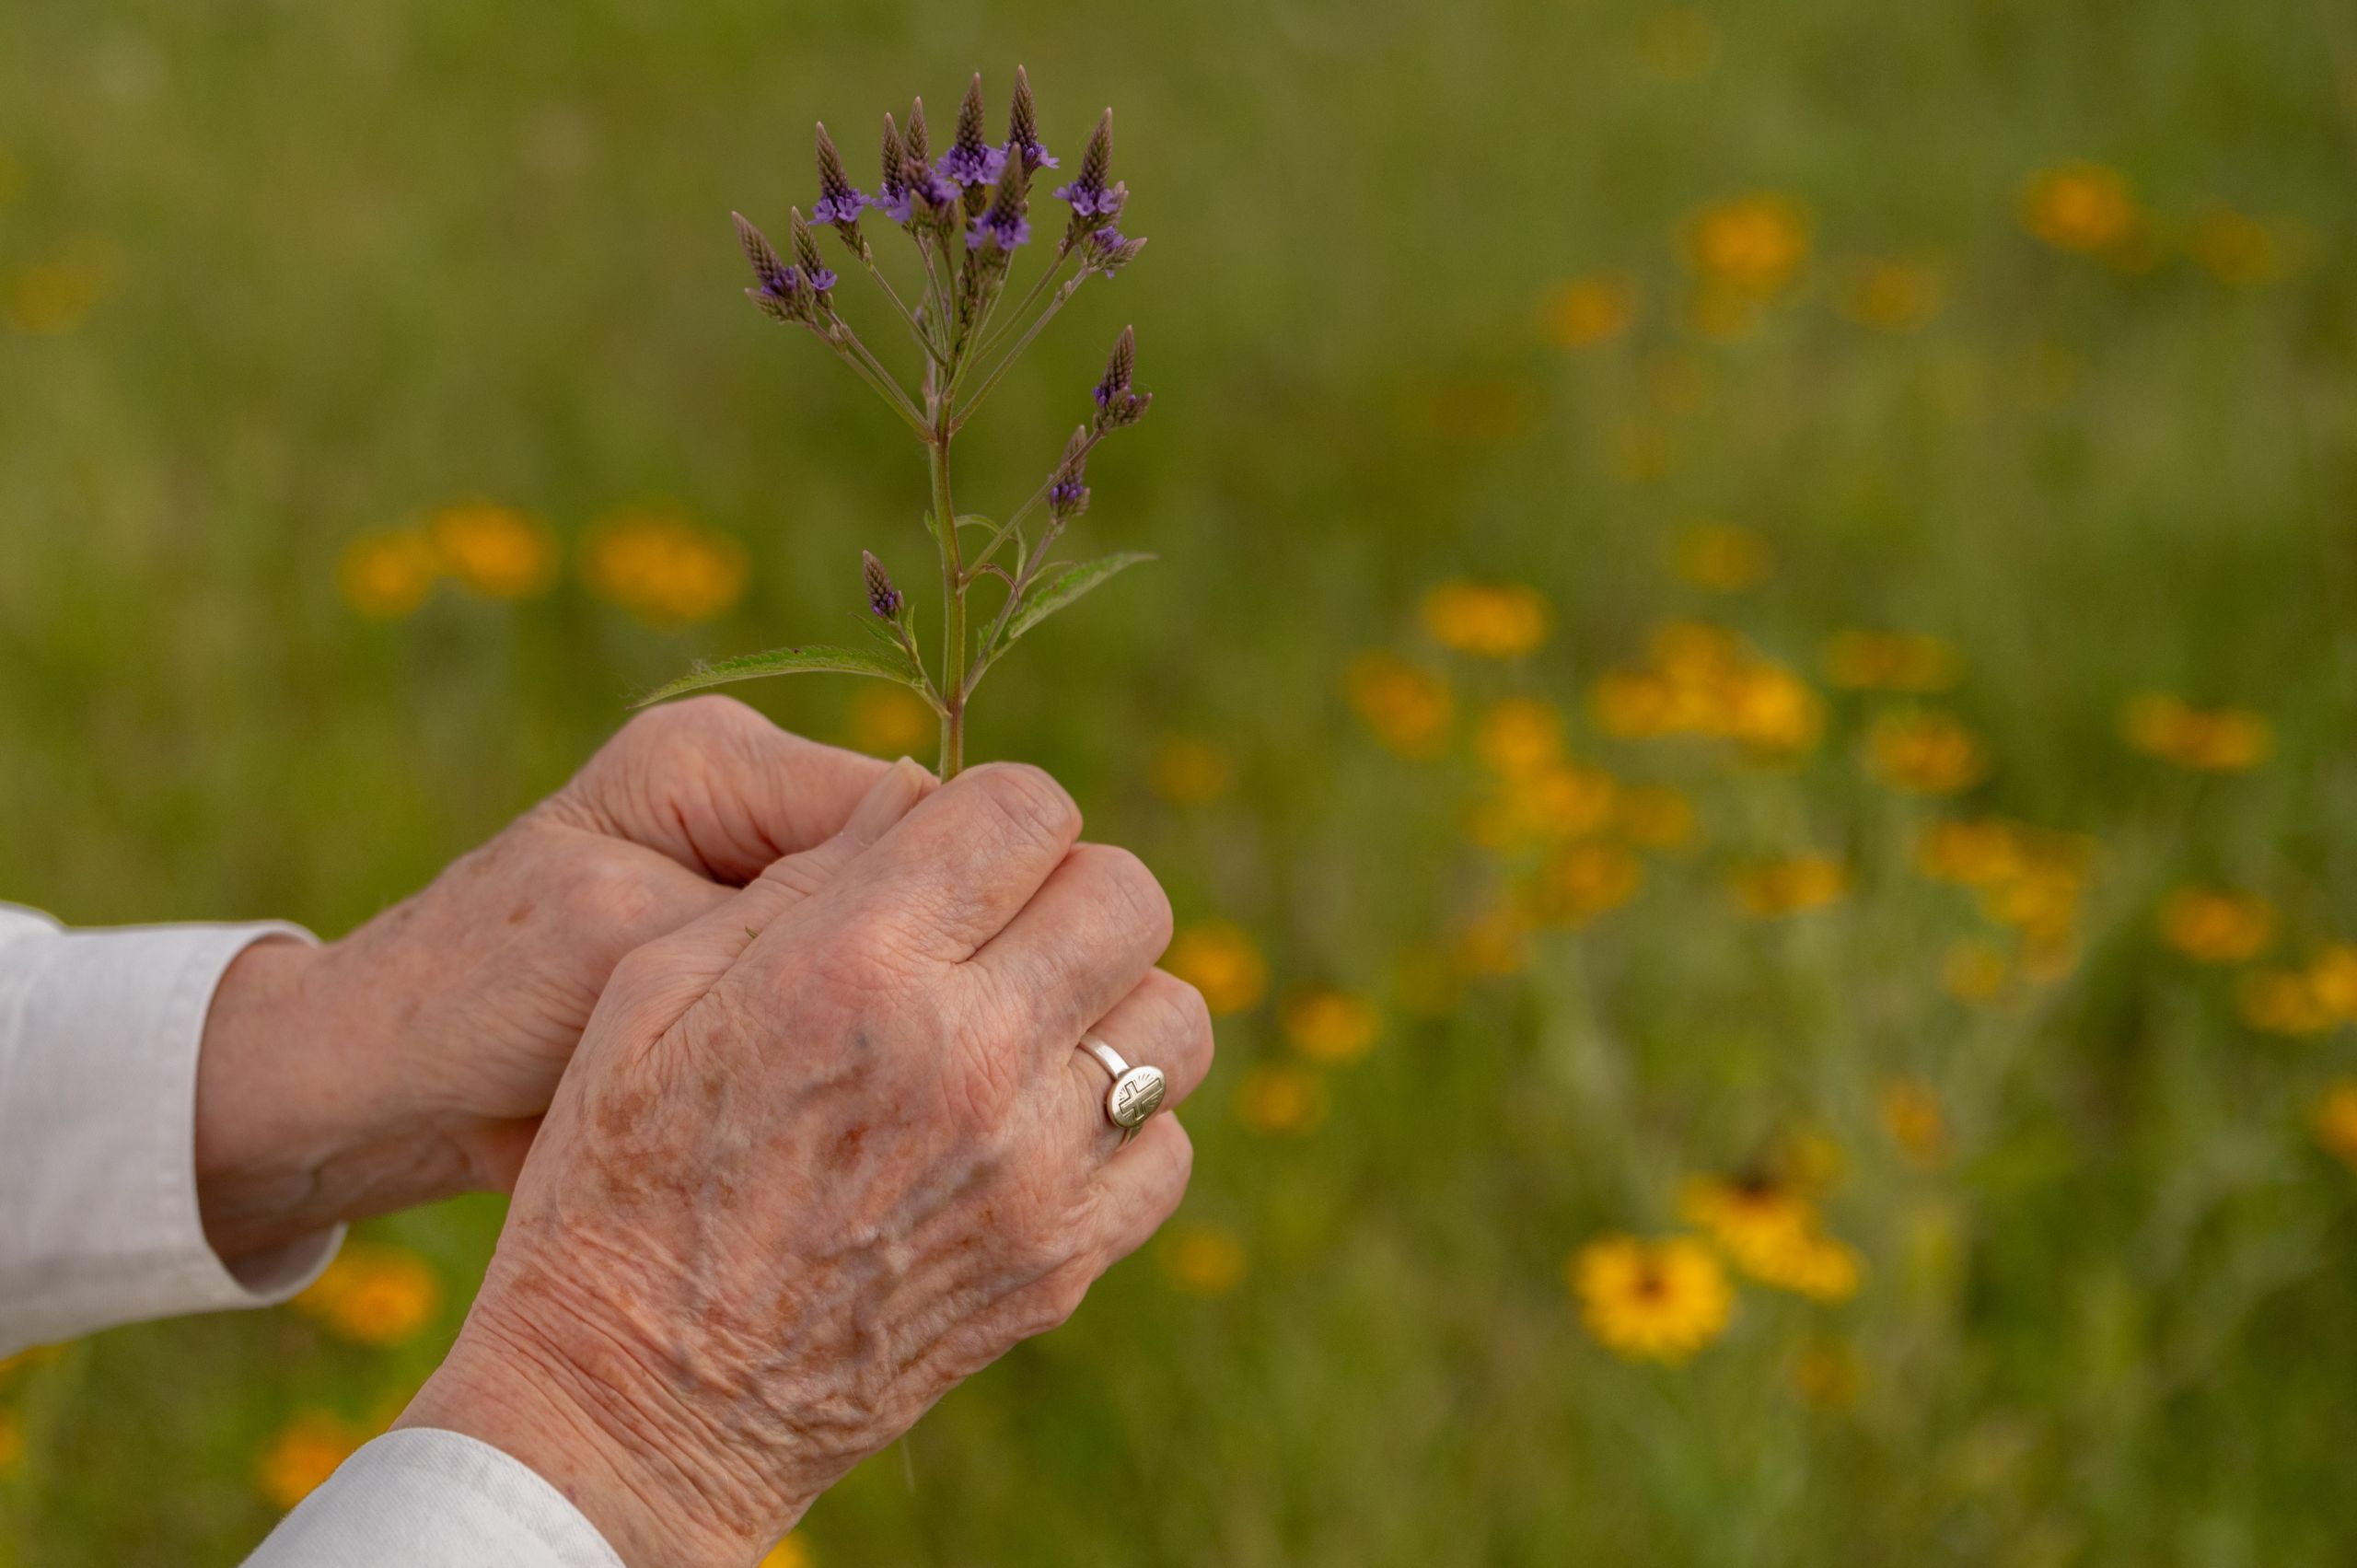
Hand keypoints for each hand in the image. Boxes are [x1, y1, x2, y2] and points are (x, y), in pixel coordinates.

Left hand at [194, 697, 891, 1262]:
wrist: (387, 1093)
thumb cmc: (472, 998)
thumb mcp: (615, 934)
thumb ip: (763, 899)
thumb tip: (923, 881)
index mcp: (716, 758)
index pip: (906, 802)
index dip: (958, 895)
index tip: (984, 997)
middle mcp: (753, 806)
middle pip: (916, 872)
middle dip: (933, 961)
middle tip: (948, 1068)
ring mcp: (760, 890)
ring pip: (897, 948)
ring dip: (901, 1019)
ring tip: (909, 1101)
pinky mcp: (758, 970)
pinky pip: (854, 1001)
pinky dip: (866, 1057)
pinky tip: (881, 1113)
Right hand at [396, 762, 1212, 1567]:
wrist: (637, 1400)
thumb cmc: (621, 1173)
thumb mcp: (656, 986)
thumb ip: (805, 877)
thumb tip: (923, 796)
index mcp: (856, 968)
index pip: (1027, 811)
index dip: (1001, 813)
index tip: (967, 850)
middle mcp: (965, 1060)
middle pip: (1127, 898)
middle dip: (1070, 889)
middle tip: (1006, 931)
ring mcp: (1030, 1172)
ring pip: (1176, 1019)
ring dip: (1114, 1002)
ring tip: (1033, 1028)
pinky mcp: (1060, 1262)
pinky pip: (1168, 1146)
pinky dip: (1121, 1126)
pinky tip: (1034, 1132)